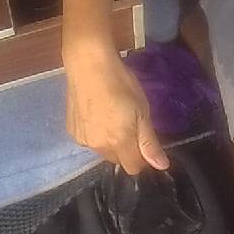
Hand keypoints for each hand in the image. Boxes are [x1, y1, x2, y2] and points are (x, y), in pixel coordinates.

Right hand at [65, 52, 168, 174]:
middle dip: (125, 149)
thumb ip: (149, 142)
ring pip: (102, 150)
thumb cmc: (121, 84)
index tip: (143, 141)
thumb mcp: (142, 111)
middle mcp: (98, 146)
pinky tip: (96, 113)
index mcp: (119, 142)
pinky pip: (89, 140)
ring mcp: (82, 139)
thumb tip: (161, 166)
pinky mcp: (71, 131)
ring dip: (109, 141)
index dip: (141, 158)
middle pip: (117, 160)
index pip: (133, 167)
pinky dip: (95, 133)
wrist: (88, 65)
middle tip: (128, 123)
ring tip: (111, 116)